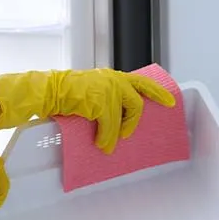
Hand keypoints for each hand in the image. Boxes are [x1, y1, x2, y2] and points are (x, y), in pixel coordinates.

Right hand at [0, 68, 175, 153]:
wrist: (49, 91)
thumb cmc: (66, 94)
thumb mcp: (93, 92)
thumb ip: (109, 101)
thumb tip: (119, 121)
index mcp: (112, 76)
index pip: (141, 81)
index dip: (158, 92)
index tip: (170, 101)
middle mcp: (113, 80)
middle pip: (137, 101)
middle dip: (135, 120)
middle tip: (130, 133)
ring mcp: (108, 90)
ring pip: (124, 116)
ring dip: (117, 133)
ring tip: (108, 142)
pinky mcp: (100, 102)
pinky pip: (110, 125)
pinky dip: (106, 137)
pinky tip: (100, 143)